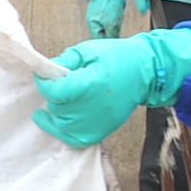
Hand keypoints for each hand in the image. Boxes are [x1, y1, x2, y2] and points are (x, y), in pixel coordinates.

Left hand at [31, 29, 190, 147]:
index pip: (53, 91)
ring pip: (61, 125)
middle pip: (56, 108)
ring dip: (57, 113)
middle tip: (62, 85)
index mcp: (88, 85)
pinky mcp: (101, 132)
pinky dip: (64, 131)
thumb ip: (63, 61)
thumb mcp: (87, 51)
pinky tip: (60, 120)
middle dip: (54, 95)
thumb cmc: (119, 59)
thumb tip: (44, 72)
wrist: (146, 72)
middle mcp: (92, 108)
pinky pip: (74, 140)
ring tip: (62, 101)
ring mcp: (97, 124)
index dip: (44, 82)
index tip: (46, 76)